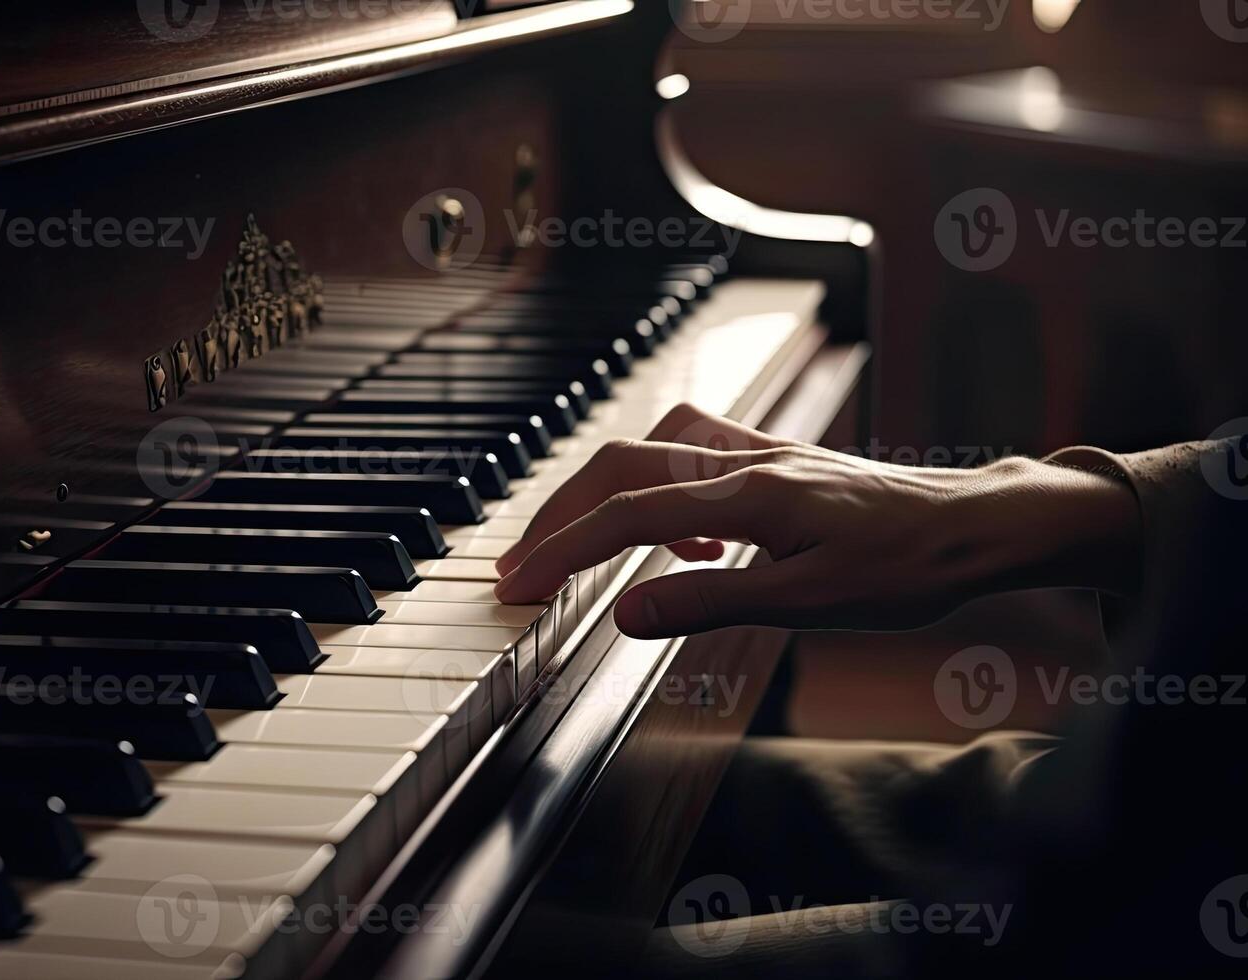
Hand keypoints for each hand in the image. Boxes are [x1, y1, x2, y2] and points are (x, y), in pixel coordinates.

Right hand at [494, 404, 1141, 637]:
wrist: (979, 524)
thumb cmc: (912, 564)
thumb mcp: (811, 602)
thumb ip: (709, 602)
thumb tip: (626, 612)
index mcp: (750, 494)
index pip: (627, 514)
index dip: (563, 549)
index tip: (518, 582)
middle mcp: (746, 460)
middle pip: (622, 465)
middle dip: (561, 511)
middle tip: (522, 561)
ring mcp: (761, 454)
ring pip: (651, 449)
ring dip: (602, 492)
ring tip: (581, 544)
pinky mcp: (777, 461)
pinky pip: (692, 454)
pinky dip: (658, 487)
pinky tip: (680, 534)